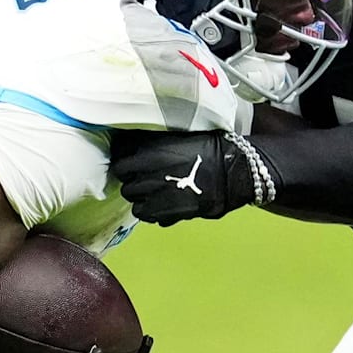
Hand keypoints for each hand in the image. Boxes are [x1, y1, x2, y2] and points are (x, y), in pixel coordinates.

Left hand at [109, 131, 274, 225]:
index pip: (119, 157)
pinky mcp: (166, 215)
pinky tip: (162, 204)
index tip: (131, 159)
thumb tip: (134, 145)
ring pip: (132, 201)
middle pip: (123, 181)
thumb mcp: (178, 136)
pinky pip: (146, 216)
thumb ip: (153, 142)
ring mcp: (156, 197)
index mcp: (150, 152)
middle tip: (144, 176)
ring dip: (140, 197)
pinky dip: (151, 211)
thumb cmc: (210, 149)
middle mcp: (148, 175)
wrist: (233, 172)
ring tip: (153, 192)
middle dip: (131, 179)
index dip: (124, 158)